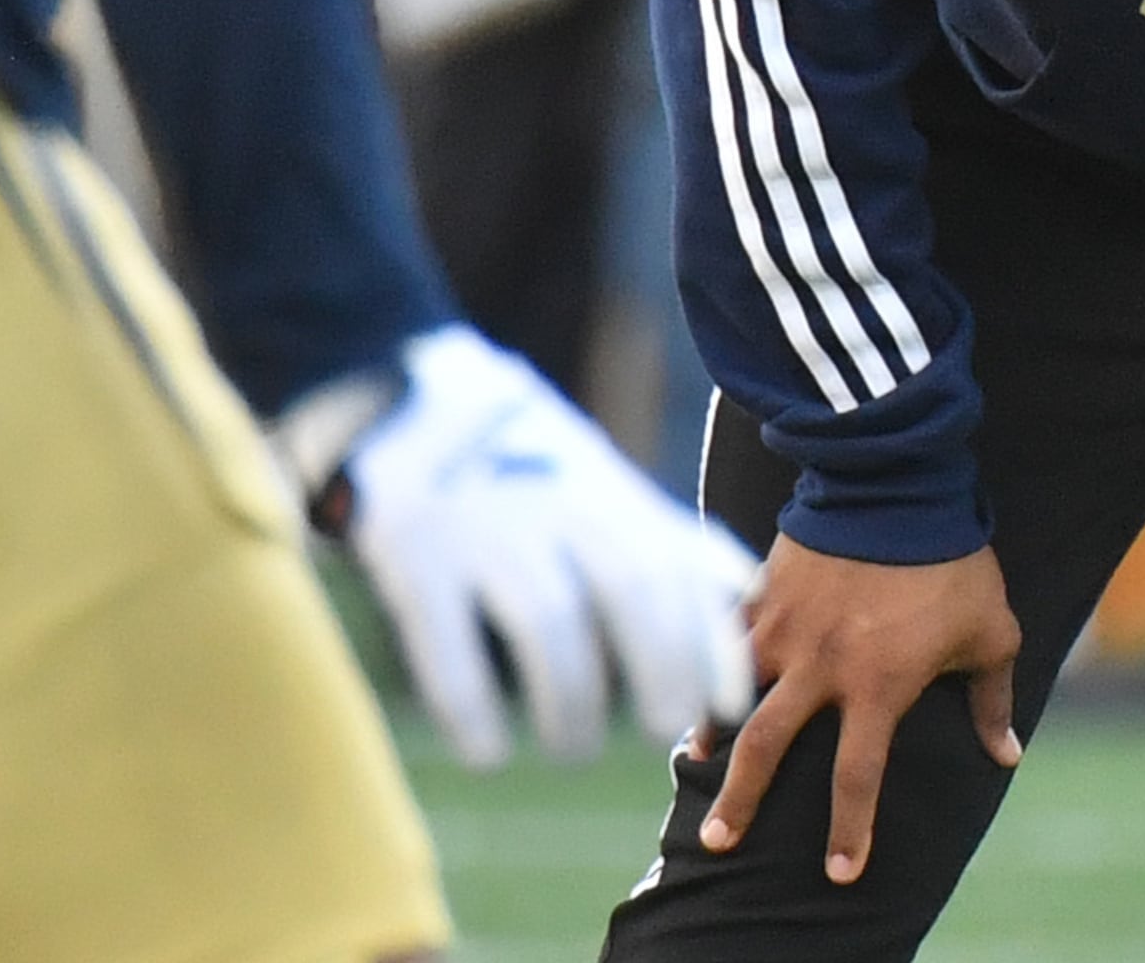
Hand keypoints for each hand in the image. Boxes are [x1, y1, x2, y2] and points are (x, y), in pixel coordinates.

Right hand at [319, 326, 759, 766]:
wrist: (396, 389)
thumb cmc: (518, 458)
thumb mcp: (598, 481)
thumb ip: (665, 537)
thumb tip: (748, 592)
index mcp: (606, 493)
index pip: (683, 567)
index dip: (713, 639)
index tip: (731, 707)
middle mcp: (556, 505)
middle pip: (631, 584)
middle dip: (662, 663)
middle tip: (668, 727)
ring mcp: (484, 525)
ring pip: (548, 618)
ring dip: (570, 699)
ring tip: (575, 749)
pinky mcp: (411, 551)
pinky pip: (447, 638)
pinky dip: (471, 702)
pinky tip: (487, 753)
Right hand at [702, 535, 1020, 886]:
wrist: (900, 484)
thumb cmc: (955, 560)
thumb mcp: (991, 632)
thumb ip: (991, 699)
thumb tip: (1005, 756)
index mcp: (879, 685)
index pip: (858, 777)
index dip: (849, 829)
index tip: (840, 872)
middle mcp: (822, 666)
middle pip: (768, 749)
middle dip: (742, 801)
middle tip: (720, 842)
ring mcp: (785, 629)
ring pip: (733, 694)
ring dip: (711, 733)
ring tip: (697, 764)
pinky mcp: (764, 592)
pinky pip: (725, 638)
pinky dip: (708, 665)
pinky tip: (697, 685)